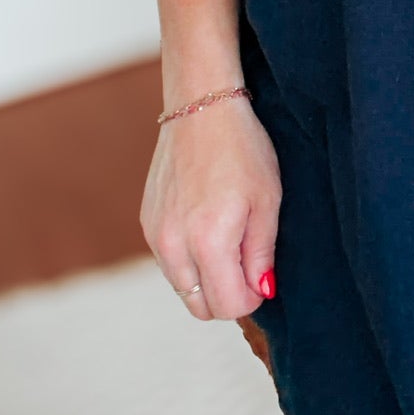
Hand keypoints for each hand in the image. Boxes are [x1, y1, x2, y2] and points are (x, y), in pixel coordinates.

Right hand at [140, 96, 281, 321]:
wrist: (201, 106)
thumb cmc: (242, 149)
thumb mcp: (267, 200)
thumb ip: (262, 253)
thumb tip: (261, 291)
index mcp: (208, 241)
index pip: (229, 305)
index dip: (252, 297)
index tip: (262, 276)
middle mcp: (174, 245)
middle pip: (201, 307)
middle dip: (227, 295)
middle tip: (246, 262)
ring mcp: (155, 235)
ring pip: (182, 288)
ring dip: (206, 280)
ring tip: (227, 239)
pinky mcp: (147, 223)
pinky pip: (169, 263)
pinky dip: (188, 259)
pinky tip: (205, 226)